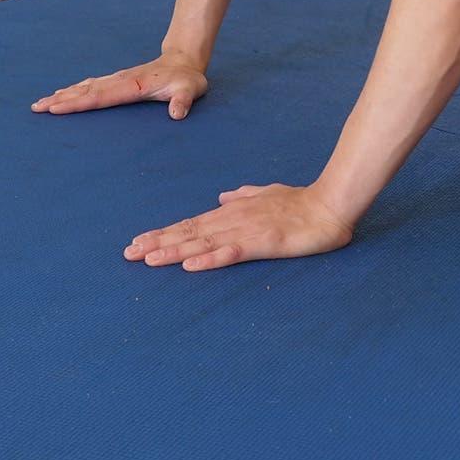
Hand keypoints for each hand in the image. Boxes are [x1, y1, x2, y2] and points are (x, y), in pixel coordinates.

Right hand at [33, 51, 208, 118]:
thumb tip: (177, 114)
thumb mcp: (191, 89)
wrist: (183, 62)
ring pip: (84, 87)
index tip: (57, 107)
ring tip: (41, 103)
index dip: (79, 103)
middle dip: (60, 100)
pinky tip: (62, 95)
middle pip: (85, 91)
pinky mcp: (116, 81)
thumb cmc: (187, 79)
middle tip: (37, 107)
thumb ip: (183, 101)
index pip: (101, 97)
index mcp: (133, 86)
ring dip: (62, 95)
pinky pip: (90, 86)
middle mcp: (119, 81)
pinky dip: (73, 91)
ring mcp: (116, 79)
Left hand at [124, 183, 354, 270]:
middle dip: (158, 243)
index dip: (165, 233)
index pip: (192, 224)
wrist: (330, 205)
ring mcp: (246, 231)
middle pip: (189, 232)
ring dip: (174, 251)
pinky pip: (231, 253)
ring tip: (148, 259)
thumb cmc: (300, 202)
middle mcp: (233, 220)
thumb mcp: (267, 195)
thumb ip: (244, 196)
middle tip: (129, 254)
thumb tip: (223, 197)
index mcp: (233, 212)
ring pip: (203, 242)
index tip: (140, 242)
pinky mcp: (262, 243)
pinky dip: (209, 258)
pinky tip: (190, 265)